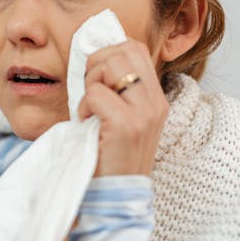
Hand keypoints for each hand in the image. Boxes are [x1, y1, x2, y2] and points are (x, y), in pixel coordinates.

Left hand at [77, 39, 168, 175]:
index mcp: (156, 97)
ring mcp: (143, 113)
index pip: (135, 48)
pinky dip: (83, 106)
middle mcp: (155, 102)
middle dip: (95, 65)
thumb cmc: (111, 153)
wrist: (117, 192)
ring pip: (110, 66)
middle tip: (89, 91)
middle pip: (122, 51)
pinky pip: (96, 94)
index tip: (96, 77)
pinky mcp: (126, 125)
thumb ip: (117, 90)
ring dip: (90, 83)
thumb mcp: (122, 116)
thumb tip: (93, 59)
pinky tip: (87, 122)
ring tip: (90, 106)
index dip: (108, 53)